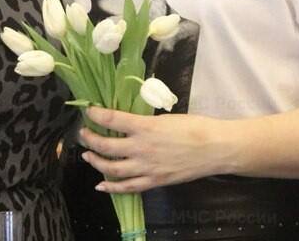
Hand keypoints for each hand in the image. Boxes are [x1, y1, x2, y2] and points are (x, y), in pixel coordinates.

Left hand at [79, 106, 228, 193]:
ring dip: (96, 161)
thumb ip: (145, 122)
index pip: (112, 119)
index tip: (88, 111)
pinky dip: (111, 187)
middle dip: (89, 139)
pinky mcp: (154, 181)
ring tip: (88, 155)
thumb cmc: (195, 127)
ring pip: (112, 168)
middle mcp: (142, 148)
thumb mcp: (166, 117)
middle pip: (106, 145)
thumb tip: (129, 122)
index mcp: (145, 127)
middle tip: (83, 134)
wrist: (215, 149)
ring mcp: (147, 167)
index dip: (96, 115)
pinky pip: (128, 187)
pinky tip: (101, 184)